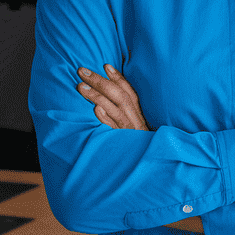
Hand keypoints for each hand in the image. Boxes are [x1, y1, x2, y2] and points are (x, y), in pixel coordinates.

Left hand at [76, 66, 202, 234]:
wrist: (154, 169)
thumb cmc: (143, 147)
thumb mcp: (140, 127)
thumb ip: (130, 114)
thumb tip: (110, 101)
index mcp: (140, 114)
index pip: (129, 90)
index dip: (118, 77)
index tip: (105, 64)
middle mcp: (135, 119)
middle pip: (117, 95)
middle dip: (99, 81)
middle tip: (82, 70)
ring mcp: (128, 131)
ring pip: (112, 109)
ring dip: (96, 96)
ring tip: (80, 86)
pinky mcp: (122, 143)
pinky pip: (113, 130)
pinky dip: (105, 118)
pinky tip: (95, 109)